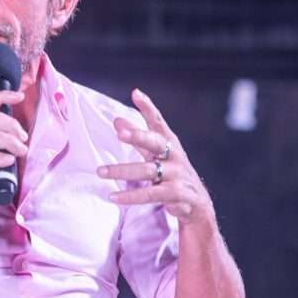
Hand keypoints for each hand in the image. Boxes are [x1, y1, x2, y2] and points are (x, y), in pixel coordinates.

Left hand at [97, 88, 214, 224]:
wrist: (198, 204)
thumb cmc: (172, 173)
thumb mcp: (157, 154)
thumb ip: (138, 138)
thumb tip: (117, 120)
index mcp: (170, 143)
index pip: (158, 122)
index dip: (148, 108)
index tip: (136, 93)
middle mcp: (175, 156)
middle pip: (155, 142)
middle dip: (138, 136)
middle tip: (120, 132)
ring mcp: (177, 175)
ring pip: (147, 170)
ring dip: (122, 170)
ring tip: (100, 171)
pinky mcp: (176, 194)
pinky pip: (150, 194)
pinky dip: (131, 196)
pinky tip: (114, 196)